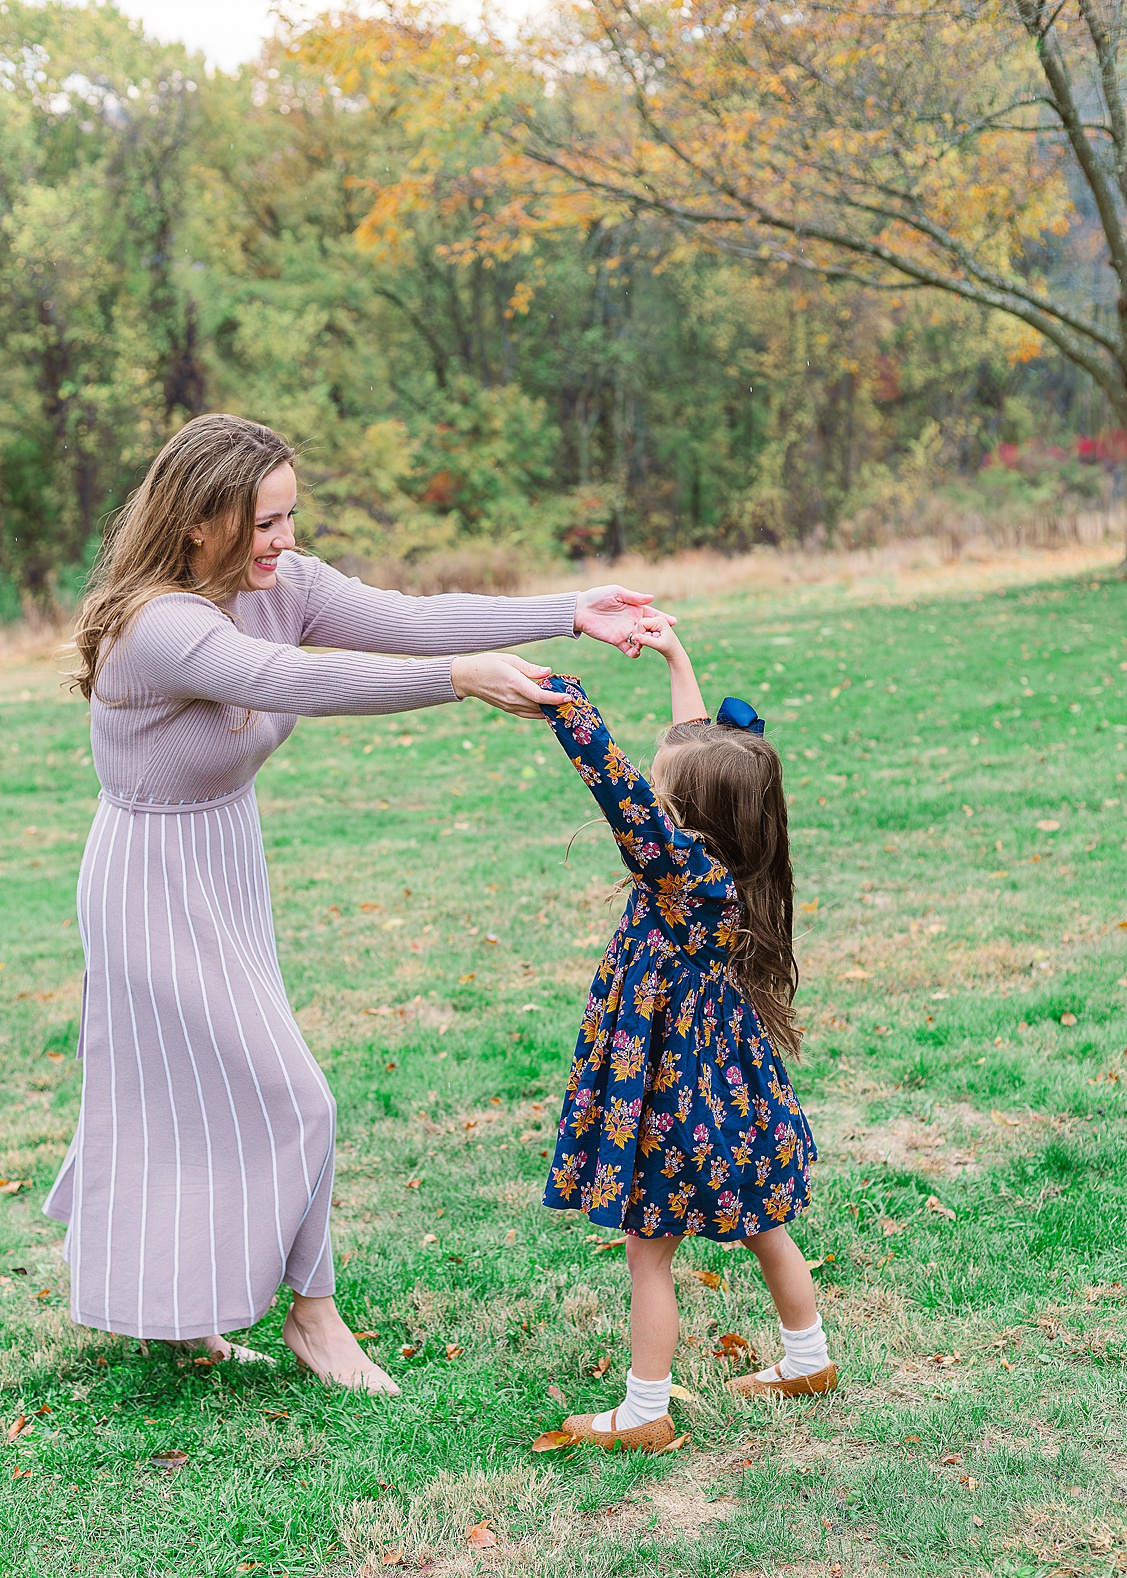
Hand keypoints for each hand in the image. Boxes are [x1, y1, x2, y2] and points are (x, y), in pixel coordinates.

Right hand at [450, 652, 568, 718]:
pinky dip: (540, 713)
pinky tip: (550, 709)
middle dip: (558, 704)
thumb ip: (530, 668)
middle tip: (574, 700)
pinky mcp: (508, 709)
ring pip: (535, 712)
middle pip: (540, 705)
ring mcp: (510, 706)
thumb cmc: (488, 663)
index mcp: (514, 683)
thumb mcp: (510, 659)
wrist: (467, 678)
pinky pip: (528, 714)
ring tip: (565, 705)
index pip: (538, 695)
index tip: (568, 698)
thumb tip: (548, 672)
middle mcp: (512, 698)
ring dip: (550, 710)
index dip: (555, 698)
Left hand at [574, 585, 676, 656]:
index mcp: (634, 609)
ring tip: (653, 645)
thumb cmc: (597, 597)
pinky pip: (628, 649)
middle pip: (650, 629)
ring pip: (641, 640)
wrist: (580, 609)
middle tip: (666, 636)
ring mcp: (625, 632)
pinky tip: (638, 652)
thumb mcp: (616, 593)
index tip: (673, 621)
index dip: (663, 617)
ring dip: (648, 643)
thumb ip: (633, 597)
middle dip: (659, 633)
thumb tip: (652, 598)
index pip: (652, 614)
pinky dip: (634, 652)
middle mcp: (632, 621)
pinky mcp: (616, 640)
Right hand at [630, 611, 683, 660]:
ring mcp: (653, 623)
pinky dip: (641, 637)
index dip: (639, 633)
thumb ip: (646, 640)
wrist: (675, 652)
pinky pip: (641, 630)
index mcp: (659, 620)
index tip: (642, 643)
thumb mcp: (658, 645)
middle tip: (644, 644)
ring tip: (648, 643)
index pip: (641, 623)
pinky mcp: (651, 627)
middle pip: (639, 624)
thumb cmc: (669, 648)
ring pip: (638, 628)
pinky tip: (646, 643)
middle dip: (639, 635)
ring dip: (639, 637)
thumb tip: (635, 637)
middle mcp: (656, 619)